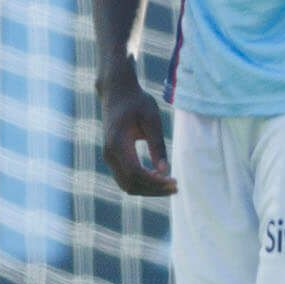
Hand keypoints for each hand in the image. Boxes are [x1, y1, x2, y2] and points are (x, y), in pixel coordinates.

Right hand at [98, 77, 175, 196]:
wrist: (117, 93)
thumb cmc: (137, 103)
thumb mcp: (153, 120)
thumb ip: (158, 145)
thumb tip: (165, 170)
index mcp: (118, 144)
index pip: (136, 173)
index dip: (156, 183)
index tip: (174, 182)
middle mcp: (109, 153)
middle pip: (130, 184)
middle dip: (154, 190)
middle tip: (176, 187)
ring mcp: (108, 156)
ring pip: (126, 184)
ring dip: (148, 189)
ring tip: (170, 184)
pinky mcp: (112, 157)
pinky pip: (125, 177)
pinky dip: (141, 182)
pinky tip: (159, 177)